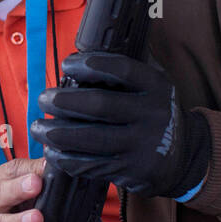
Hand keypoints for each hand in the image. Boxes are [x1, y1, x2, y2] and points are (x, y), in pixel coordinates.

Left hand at [30, 52, 210, 198]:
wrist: (182, 156)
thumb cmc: (153, 112)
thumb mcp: (152, 84)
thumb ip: (125, 67)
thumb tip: (82, 50)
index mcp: (157, 86)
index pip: (121, 69)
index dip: (88, 65)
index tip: (66, 64)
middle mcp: (152, 114)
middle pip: (99, 105)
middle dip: (63, 101)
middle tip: (43, 98)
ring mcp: (142, 145)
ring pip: (91, 138)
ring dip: (56, 133)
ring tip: (38, 127)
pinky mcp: (131, 171)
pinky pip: (91, 164)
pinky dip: (65, 158)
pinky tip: (51, 151)